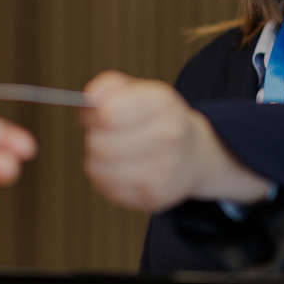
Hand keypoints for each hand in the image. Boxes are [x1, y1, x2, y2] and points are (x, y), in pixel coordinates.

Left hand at [81, 71, 268, 211]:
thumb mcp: (139, 91)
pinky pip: (106, 188)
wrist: (193, 154)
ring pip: (98, 168)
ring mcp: (162, 170)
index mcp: (162, 104)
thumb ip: (109, 87)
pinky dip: (104, 178)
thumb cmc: (156, 119)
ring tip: (112, 152)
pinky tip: (119, 169)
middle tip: (106, 134)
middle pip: (99, 143)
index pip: (109, 113)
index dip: (94, 113)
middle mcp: (167, 137)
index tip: (100, 113)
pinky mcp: (153, 197)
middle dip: (94, 137)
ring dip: (96, 159)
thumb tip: (90, 99)